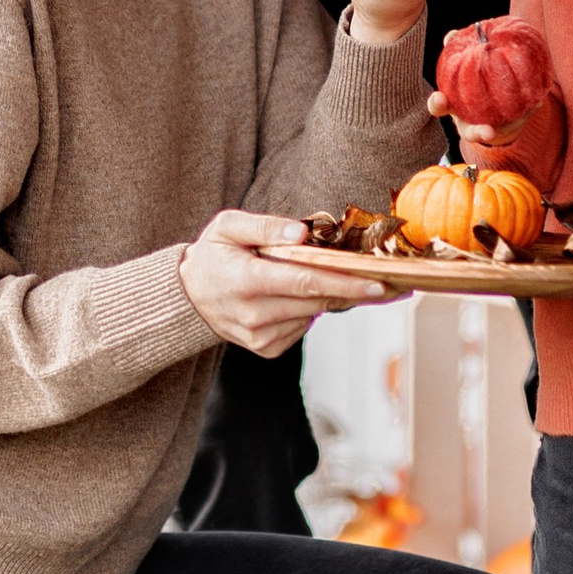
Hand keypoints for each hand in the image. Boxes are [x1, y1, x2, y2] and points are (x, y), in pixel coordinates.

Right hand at [178, 208, 382, 356]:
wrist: (188, 298)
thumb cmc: (213, 255)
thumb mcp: (227, 226)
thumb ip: (265, 225)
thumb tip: (302, 232)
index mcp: (246, 281)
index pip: (305, 282)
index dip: (344, 283)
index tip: (377, 283)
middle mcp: (254, 315)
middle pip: (316, 300)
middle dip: (351, 289)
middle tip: (384, 281)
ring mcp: (260, 337)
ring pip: (313, 314)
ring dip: (326, 296)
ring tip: (325, 277)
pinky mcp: (266, 348)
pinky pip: (303, 327)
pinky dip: (307, 309)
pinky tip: (292, 295)